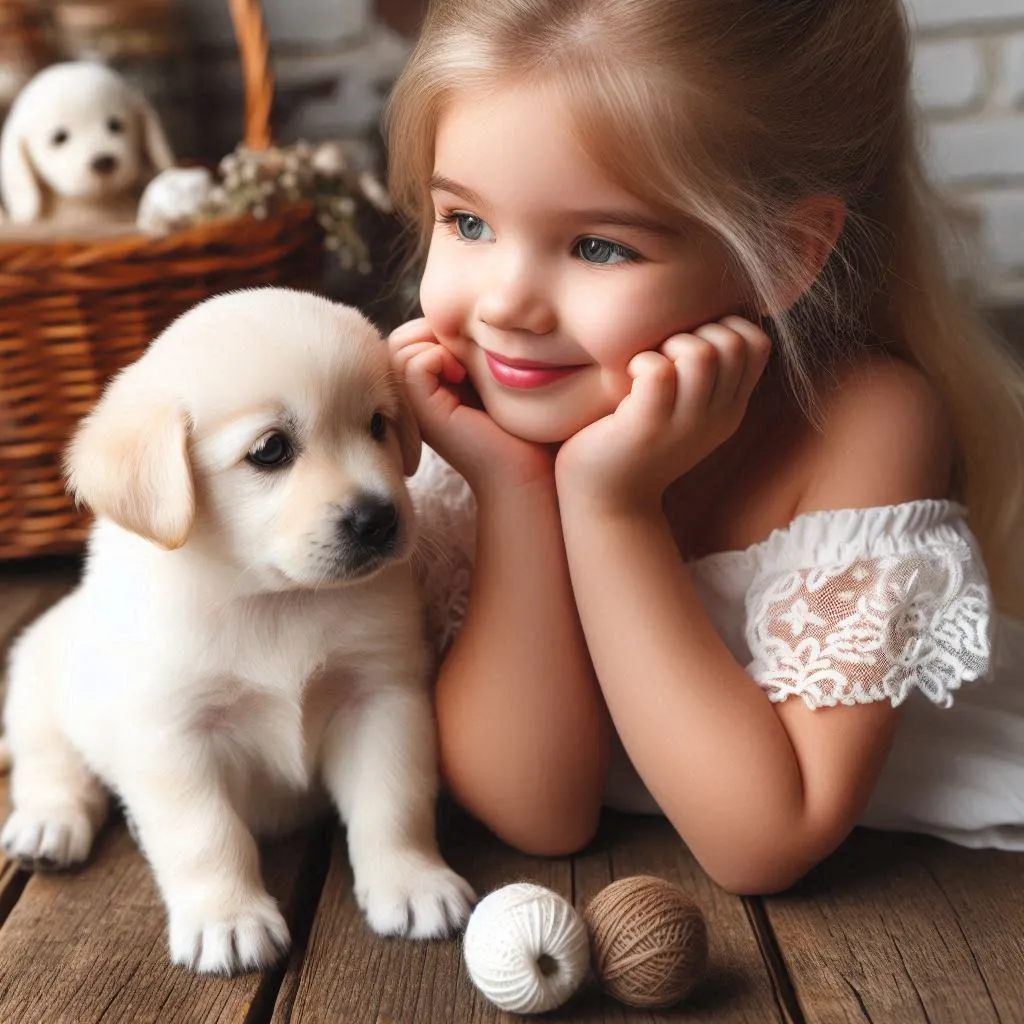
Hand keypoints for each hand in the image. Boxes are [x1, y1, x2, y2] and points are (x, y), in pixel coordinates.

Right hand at [388, 319, 552, 493]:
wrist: (529, 469)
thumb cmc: (524, 423)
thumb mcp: (493, 371)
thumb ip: (469, 346)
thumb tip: (456, 309)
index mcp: (430, 386)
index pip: (414, 332)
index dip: (441, 326)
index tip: (475, 349)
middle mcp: (415, 397)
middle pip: (403, 336)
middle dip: (433, 330)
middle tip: (467, 354)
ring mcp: (414, 406)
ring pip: (401, 345)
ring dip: (434, 342)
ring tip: (464, 365)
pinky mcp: (421, 412)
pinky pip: (411, 362)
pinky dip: (436, 357)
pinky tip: (461, 375)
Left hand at [555, 317, 770, 512]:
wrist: (607, 501)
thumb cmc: (635, 442)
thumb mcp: (683, 409)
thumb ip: (702, 374)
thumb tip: (706, 319)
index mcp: (729, 408)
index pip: (757, 344)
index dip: (725, 327)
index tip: (690, 344)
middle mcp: (716, 417)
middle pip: (734, 343)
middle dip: (698, 331)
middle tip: (666, 355)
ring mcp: (685, 424)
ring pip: (702, 354)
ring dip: (670, 345)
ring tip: (647, 365)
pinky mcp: (648, 427)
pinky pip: (659, 373)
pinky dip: (642, 362)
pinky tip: (628, 379)